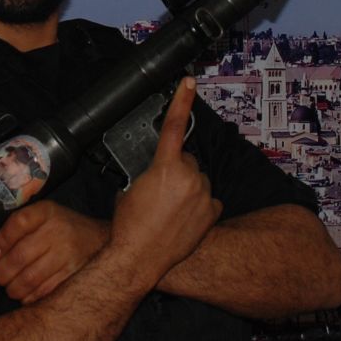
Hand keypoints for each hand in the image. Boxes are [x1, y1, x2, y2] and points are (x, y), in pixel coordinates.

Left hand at [0, 201, 109, 304]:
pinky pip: (44, 291)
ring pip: (30, 278)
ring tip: (11, 288)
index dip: (1, 240)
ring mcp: (68, 254)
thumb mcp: (43, 216)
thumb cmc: (63, 229)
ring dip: (14, 288)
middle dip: (2, 272)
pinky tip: (27, 294)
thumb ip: (16, 228)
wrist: (101, 240)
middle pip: (20, 256)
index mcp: (47, 212)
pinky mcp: (74, 275)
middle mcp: (59, 231)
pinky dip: (30, 297)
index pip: (18, 223)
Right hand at [108, 77, 219, 285]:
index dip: (182, 100)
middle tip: (159, 191)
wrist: (138, 258)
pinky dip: (198, 206)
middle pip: (186, 160)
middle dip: (175, 169)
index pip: (175, 125)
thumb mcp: (129, 189)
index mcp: (165, 166)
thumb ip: (147, 172)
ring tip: (169, 210)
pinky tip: (182, 219)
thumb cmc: (128, 225)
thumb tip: (155, 173)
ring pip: (198, 180)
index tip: (190, 82)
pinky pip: (208, 200)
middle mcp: (189, 177)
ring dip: (187, 188)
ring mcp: (204, 195)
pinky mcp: (212, 213)